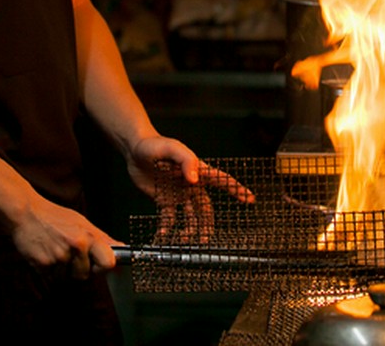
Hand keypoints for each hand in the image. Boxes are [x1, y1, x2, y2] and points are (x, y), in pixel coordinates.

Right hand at [10, 193, 118, 279]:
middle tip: (68, 252)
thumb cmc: (55, 217)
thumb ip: (102, 239)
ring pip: (67, 278)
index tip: (98, 264)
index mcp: (87, 236)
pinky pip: (51, 277)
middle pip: (85, 275)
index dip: (103, 266)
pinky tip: (46, 253)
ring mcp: (59, 257)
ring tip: (55, 250)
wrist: (26, 213)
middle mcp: (75, 247)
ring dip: (62, 270)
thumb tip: (123, 249)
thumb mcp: (82, 222)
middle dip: (78, 268)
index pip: (108, 263)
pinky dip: (48, 270)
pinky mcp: (43, 265)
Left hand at [126, 136, 253, 244]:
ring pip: (190, 217)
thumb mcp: (171, 148)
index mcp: (198, 171)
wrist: (134, 149)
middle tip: (205, 240)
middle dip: (207, 225)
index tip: (250, 199)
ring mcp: (178, 194)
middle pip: (205, 208)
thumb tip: (195, 179)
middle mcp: (191, 185)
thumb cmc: (154, 145)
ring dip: (189, 230)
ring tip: (184, 240)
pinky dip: (168, 228)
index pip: (222, 180)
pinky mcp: (164, 200)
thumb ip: (185, 160)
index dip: (237, 189)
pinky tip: (163, 235)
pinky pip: (169, 218)